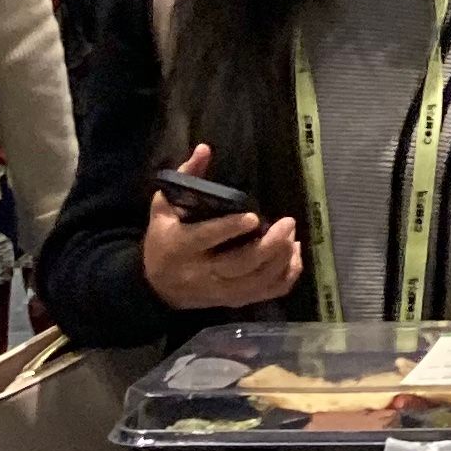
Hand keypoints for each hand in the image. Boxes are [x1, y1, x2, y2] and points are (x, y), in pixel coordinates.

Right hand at [141, 148, 300, 310]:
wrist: (156, 288)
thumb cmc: (163, 240)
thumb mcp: (163, 207)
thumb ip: (185, 177)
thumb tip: (205, 149)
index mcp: (180, 246)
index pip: (207, 239)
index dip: (230, 229)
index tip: (254, 216)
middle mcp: (201, 273)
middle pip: (241, 264)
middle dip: (269, 244)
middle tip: (288, 223)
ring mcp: (220, 291)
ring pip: (257, 281)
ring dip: (280, 259)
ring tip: (292, 236)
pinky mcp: (233, 301)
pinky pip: (265, 294)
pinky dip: (286, 277)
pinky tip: (294, 256)